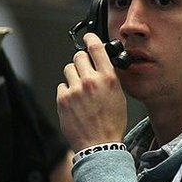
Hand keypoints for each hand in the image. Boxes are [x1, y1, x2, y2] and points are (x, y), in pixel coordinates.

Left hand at [56, 33, 126, 151]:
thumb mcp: (119, 96)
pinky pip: (62, 86)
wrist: (99, 144)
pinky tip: (75, 102)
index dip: (91, 39)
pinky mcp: (62, 99)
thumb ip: (109, 79)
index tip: (88, 37)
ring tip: (80, 89)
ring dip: (74, 75)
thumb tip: (100, 66)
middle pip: (78, 56)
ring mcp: (74, 89)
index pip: (96, 48)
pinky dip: (67, 91)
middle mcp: (90, 81)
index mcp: (108, 79)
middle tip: (85, 69)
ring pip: (68, 69)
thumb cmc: (112, 123)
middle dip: (82, 61)